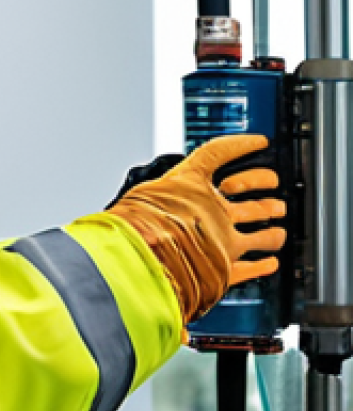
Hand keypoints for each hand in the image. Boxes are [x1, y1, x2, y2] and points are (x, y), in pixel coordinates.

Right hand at [110, 134, 285, 323]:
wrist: (140, 260)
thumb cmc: (133, 227)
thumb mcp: (136, 196)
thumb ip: (149, 196)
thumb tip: (140, 198)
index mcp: (190, 186)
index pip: (219, 154)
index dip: (240, 145)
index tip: (258, 141)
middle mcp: (214, 211)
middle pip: (252, 191)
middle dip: (265, 184)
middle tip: (273, 182)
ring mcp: (224, 240)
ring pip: (263, 233)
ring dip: (273, 231)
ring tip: (278, 228)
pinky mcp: (225, 269)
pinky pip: (253, 268)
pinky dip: (264, 265)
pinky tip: (271, 264)